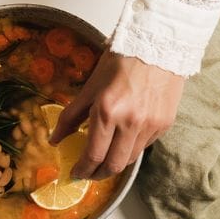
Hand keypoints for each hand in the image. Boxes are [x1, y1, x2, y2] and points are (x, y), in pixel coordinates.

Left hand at [51, 51, 182, 179]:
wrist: (160, 45)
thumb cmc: (123, 59)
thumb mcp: (91, 86)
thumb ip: (71, 115)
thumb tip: (55, 139)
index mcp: (107, 111)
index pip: (93, 154)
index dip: (83, 169)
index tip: (76, 173)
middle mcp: (131, 123)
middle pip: (113, 165)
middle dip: (98, 174)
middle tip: (89, 172)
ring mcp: (150, 126)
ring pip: (130, 159)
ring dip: (115, 162)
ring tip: (106, 157)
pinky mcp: (164, 124)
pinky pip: (144, 146)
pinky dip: (131, 148)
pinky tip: (124, 139)